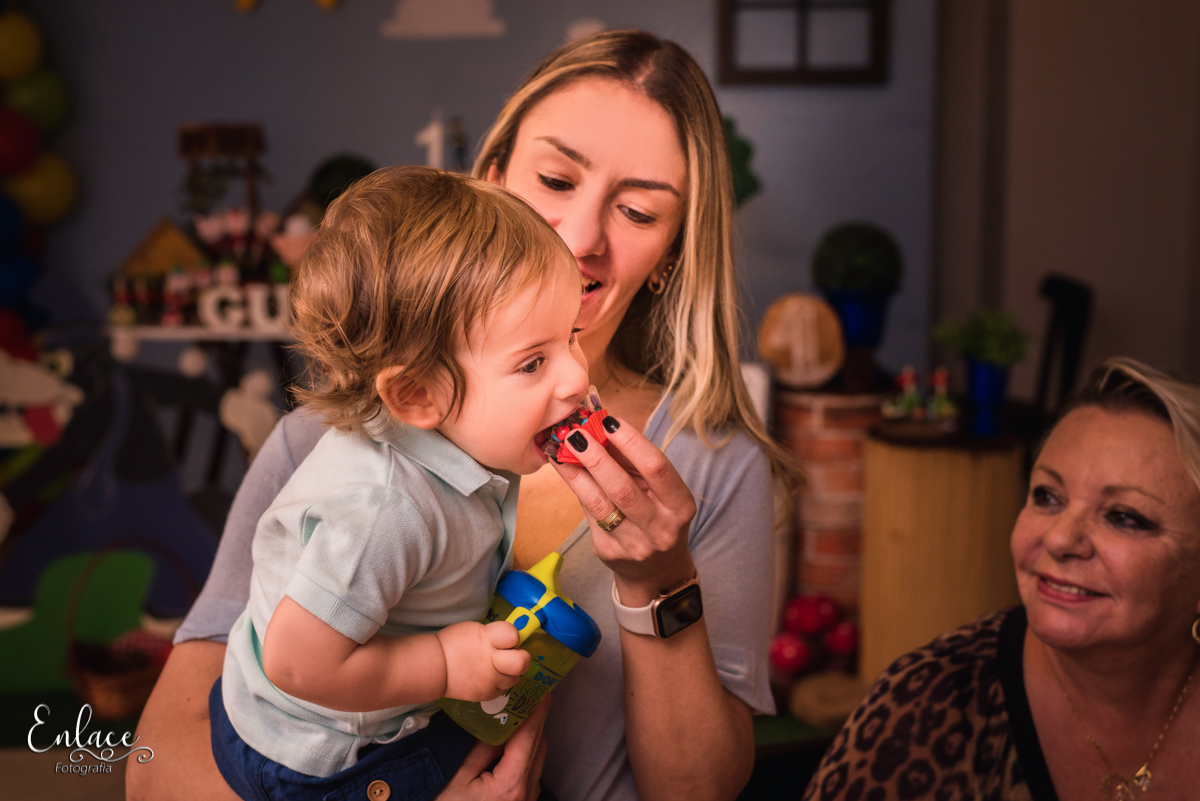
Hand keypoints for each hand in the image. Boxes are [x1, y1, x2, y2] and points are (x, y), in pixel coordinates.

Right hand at [436, 697, 550, 800]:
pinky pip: (531, 770)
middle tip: (530, 693)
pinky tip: (512, 742)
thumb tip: (500, 722)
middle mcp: (526, 793)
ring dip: (531, 735)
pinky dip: (526, 752)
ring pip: (537, 758)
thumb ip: (482, 748)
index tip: (543, 689)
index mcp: (510, 785)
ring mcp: (527, 800)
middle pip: (538, 746)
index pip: (529, 738)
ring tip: (519, 713)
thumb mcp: (457, 775)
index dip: (537, 710)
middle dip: (536, 718)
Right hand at [437, 620, 530, 700]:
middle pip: (522, 662)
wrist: (434, 667)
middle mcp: (492, 661)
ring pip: (515, 678)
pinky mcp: (486, 695)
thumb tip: (513, 639)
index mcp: (487, 639)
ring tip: (498, 667)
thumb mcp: (475, 630)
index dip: (514, 635)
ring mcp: (490, 680)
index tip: (509, 638)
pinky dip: (498, 683)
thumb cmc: (454, 643)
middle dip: (522, 658)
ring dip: (510, 672)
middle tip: (513, 655)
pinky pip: (502, 689)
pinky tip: (488, 677)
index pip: (513, 634)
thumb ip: (495, 635)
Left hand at [551, 415, 697, 604]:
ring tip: (560, 448)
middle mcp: (660, 528)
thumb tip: (602, 427)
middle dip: (596, 457)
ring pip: (599, 503)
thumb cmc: (658, 517)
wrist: (657, 571)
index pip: (656, 467)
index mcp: (679, 506)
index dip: (632, 442)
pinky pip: (589, 515)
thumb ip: (635, 464)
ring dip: (577, 472)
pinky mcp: (609, 552)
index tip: (609, 421)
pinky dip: (576, 488)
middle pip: (623, 488)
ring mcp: (633, 544)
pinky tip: (564, 469)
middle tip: (576, 433)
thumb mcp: (659, 492)